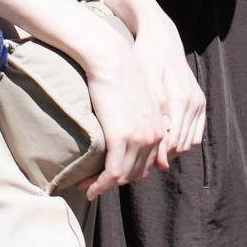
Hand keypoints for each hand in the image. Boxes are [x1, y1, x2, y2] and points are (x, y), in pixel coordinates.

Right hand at [60, 8, 187, 194]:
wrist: (111, 59)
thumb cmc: (118, 74)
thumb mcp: (137, 99)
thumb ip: (138, 118)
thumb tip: (126, 131)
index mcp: (160, 128)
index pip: (146, 163)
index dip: (127, 173)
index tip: (109, 175)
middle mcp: (154, 136)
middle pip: (135, 173)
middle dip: (115, 182)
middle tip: (94, 184)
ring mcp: (140, 139)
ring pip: (123, 176)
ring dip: (104, 186)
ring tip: (86, 186)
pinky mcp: (121, 139)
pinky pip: (112, 173)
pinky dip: (99, 184)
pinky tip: (88, 187)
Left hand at [134, 12, 205, 157]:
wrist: (161, 38)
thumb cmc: (144, 59)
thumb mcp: (143, 86)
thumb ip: (152, 120)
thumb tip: (159, 158)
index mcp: (178, 100)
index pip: (170, 143)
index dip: (153, 156)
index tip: (136, 160)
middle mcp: (193, 103)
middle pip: (180, 146)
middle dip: (161, 155)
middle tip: (140, 157)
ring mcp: (199, 102)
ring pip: (188, 142)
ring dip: (171, 149)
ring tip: (150, 147)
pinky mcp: (200, 101)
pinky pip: (195, 133)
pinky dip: (181, 140)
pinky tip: (164, 136)